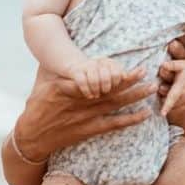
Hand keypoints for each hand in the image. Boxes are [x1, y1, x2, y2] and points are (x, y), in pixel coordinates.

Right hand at [12, 68, 155, 161]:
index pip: (95, 78)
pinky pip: (114, 124)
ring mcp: (87, 116)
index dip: (114, 72)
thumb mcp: (43, 82)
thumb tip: (63, 48)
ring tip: (153, 88)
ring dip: (136, 96)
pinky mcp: (90, 129)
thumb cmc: (37, 106)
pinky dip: (130, 119)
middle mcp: (81, 101)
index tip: (128, 65)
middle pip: (110, 89)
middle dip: (130, 80)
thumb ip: (59, 69)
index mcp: (69, 87)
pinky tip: (145, 114)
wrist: (32, 136)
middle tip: (147, 71)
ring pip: (116, 104)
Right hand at [66, 57, 125, 98]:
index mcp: (109, 62)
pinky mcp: (76, 71)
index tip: (114, 86)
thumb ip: (120, 75)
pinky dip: (86, 90)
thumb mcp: (110, 74)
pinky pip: (82, 81)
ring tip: (96, 95)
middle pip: (105, 76)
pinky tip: (89, 95)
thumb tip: (126, 77)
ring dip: (96, 89)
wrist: (77, 67)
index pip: (116, 73)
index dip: (116, 82)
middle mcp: (99, 62)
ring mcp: (87, 66)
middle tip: (105, 92)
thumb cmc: (99, 75)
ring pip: (94, 79)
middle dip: (106, 86)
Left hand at [160, 61, 184, 116]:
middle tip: (161, 90)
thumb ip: (171, 65)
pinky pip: (181, 107)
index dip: (167, 106)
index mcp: (182, 85)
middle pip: (172, 103)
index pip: (173, 97)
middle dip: (164, 100)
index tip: (162, 114)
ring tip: (167, 93)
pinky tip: (173, 98)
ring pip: (176, 107)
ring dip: (170, 104)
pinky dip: (175, 105)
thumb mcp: (179, 63)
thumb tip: (163, 65)